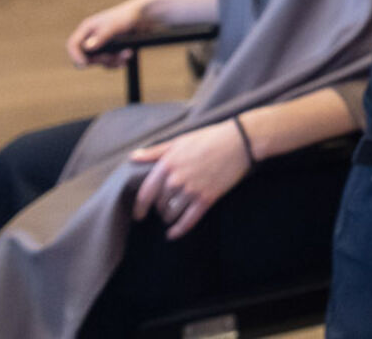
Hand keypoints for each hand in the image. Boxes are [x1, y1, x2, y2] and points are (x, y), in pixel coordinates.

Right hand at [65, 0, 150, 67]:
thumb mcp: (113, 26)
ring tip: (127, 54)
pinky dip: (118, 62)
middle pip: (86, 57)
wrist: (144, 16)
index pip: (73, 45)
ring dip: (113, 61)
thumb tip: (87, 47)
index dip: (75, 56)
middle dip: (100, 60)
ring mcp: (101, 44)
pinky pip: (109, 63)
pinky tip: (128, 55)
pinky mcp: (110, 50)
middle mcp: (91, 37)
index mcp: (87, 28)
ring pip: (99, 62)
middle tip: (113, 57)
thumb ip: (100, 37)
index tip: (84, 65)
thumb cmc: (127, 17)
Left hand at [130, 122, 251, 239]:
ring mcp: (192, 190)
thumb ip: (155, 152)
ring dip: (168, 218)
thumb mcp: (179, 141)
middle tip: (162, 209)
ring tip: (170, 217)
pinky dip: (179, 230)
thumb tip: (133, 157)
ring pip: (171, 213)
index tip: (138, 215)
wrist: (238, 142)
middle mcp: (176, 180)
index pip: (146, 193)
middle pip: (159, 204)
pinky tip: (172, 234)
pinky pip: (188, 220)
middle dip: (159, 209)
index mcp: (167, 165)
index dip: (139, 207)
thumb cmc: (208, 138)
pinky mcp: (207, 198)